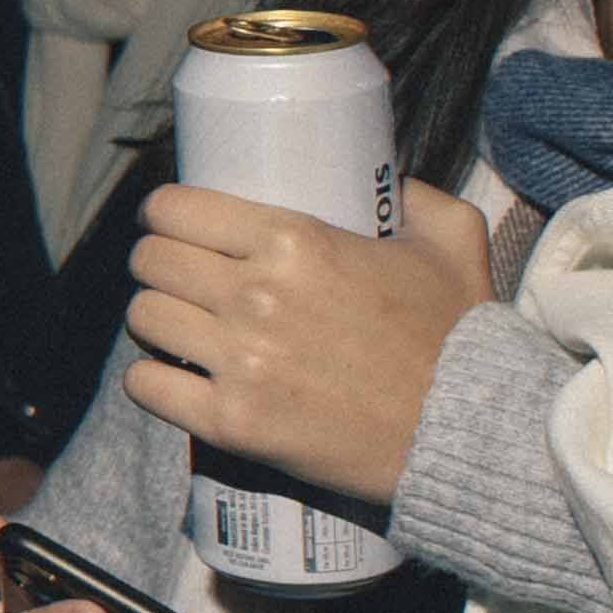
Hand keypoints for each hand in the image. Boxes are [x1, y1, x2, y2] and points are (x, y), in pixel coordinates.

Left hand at [119, 184, 491, 517]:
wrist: (470, 430)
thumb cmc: (459, 336)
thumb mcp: (452, 242)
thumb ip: (420, 197)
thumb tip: (391, 182)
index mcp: (295, 239)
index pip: (176, 210)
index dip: (165, 215)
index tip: (172, 225)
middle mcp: (256, 295)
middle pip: (151, 261)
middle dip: (157, 263)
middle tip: (178, 277)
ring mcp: (240, 361)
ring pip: (142, 318)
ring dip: (154, 318)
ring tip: (180, 324)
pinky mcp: (232, 422)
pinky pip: (144, 385)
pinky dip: (149, 378)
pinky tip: (173, 374)